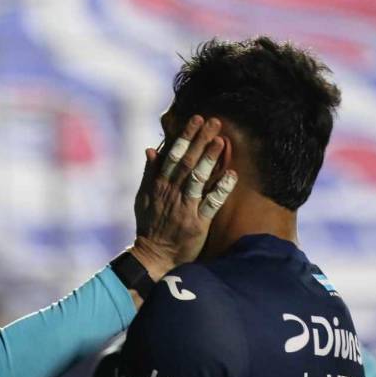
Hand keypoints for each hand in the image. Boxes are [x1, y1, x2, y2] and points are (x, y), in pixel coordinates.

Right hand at [132, 115, 236, 277]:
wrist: (153, 257)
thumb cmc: (150, 226)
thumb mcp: (142, 198)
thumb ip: (149, 174)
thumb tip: (150, 149)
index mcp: (159, 186)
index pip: (173, 155)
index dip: (185, 136)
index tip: (196, 119)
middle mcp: (171, 194)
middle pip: (186, 162)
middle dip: (200, 141)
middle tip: (215, 122)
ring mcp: (184, 208)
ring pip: (197, 180)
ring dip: (209, 159)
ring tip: (221, 141)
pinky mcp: (197, 224)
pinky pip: (211, 204)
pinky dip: (220, 189)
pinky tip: (232, 175)